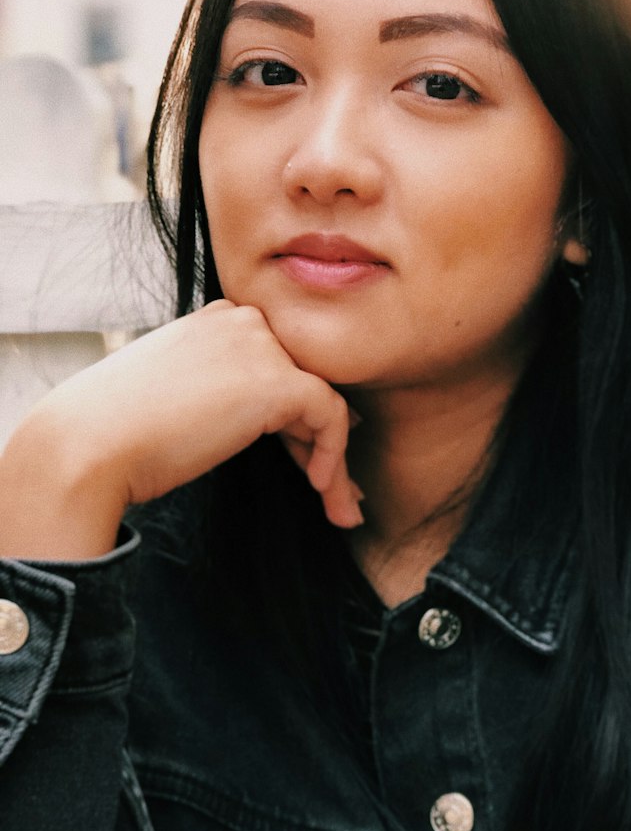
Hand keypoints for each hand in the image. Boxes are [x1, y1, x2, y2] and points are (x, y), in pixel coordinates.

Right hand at [0, 301, 361, 559]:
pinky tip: (319, 490)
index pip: (275, 363)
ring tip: (341, 510)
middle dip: (316, 440)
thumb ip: (219, 395)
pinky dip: (334, 458)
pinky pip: (331, 417)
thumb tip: (261, 423)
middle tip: (323, 487)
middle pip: (303, 380)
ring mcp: (260, 345)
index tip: (297, 462)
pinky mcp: (276, 380)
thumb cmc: (118, 433)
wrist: (89, 443)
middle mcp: (240, 320)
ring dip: (335, 461)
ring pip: (324, 402)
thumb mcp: (175, 398)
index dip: (290, 418)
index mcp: (214, 320)